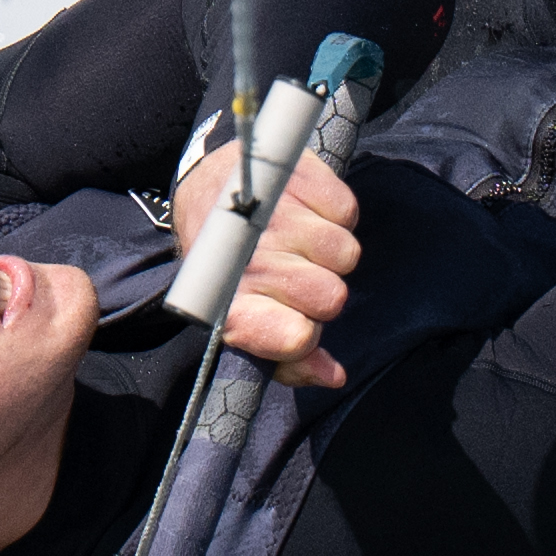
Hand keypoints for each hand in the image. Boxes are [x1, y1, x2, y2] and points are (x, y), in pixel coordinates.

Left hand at [160, 132, 368, 383]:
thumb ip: (289, 359)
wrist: (209, 187)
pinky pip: (347, 213)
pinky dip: (334, 215)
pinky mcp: (298, 179)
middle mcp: (252, 260)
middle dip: (319, 291)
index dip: (304, 335)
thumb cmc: (232, 266)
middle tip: (293, 274)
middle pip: (331, 298)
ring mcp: (276, 216)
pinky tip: (305, 213)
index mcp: (231, 303)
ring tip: (298, 242)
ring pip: (345, 255)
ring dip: (328, 252)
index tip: (292, 322)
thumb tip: (333, 376)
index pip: (296, 338)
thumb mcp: (246, 320)